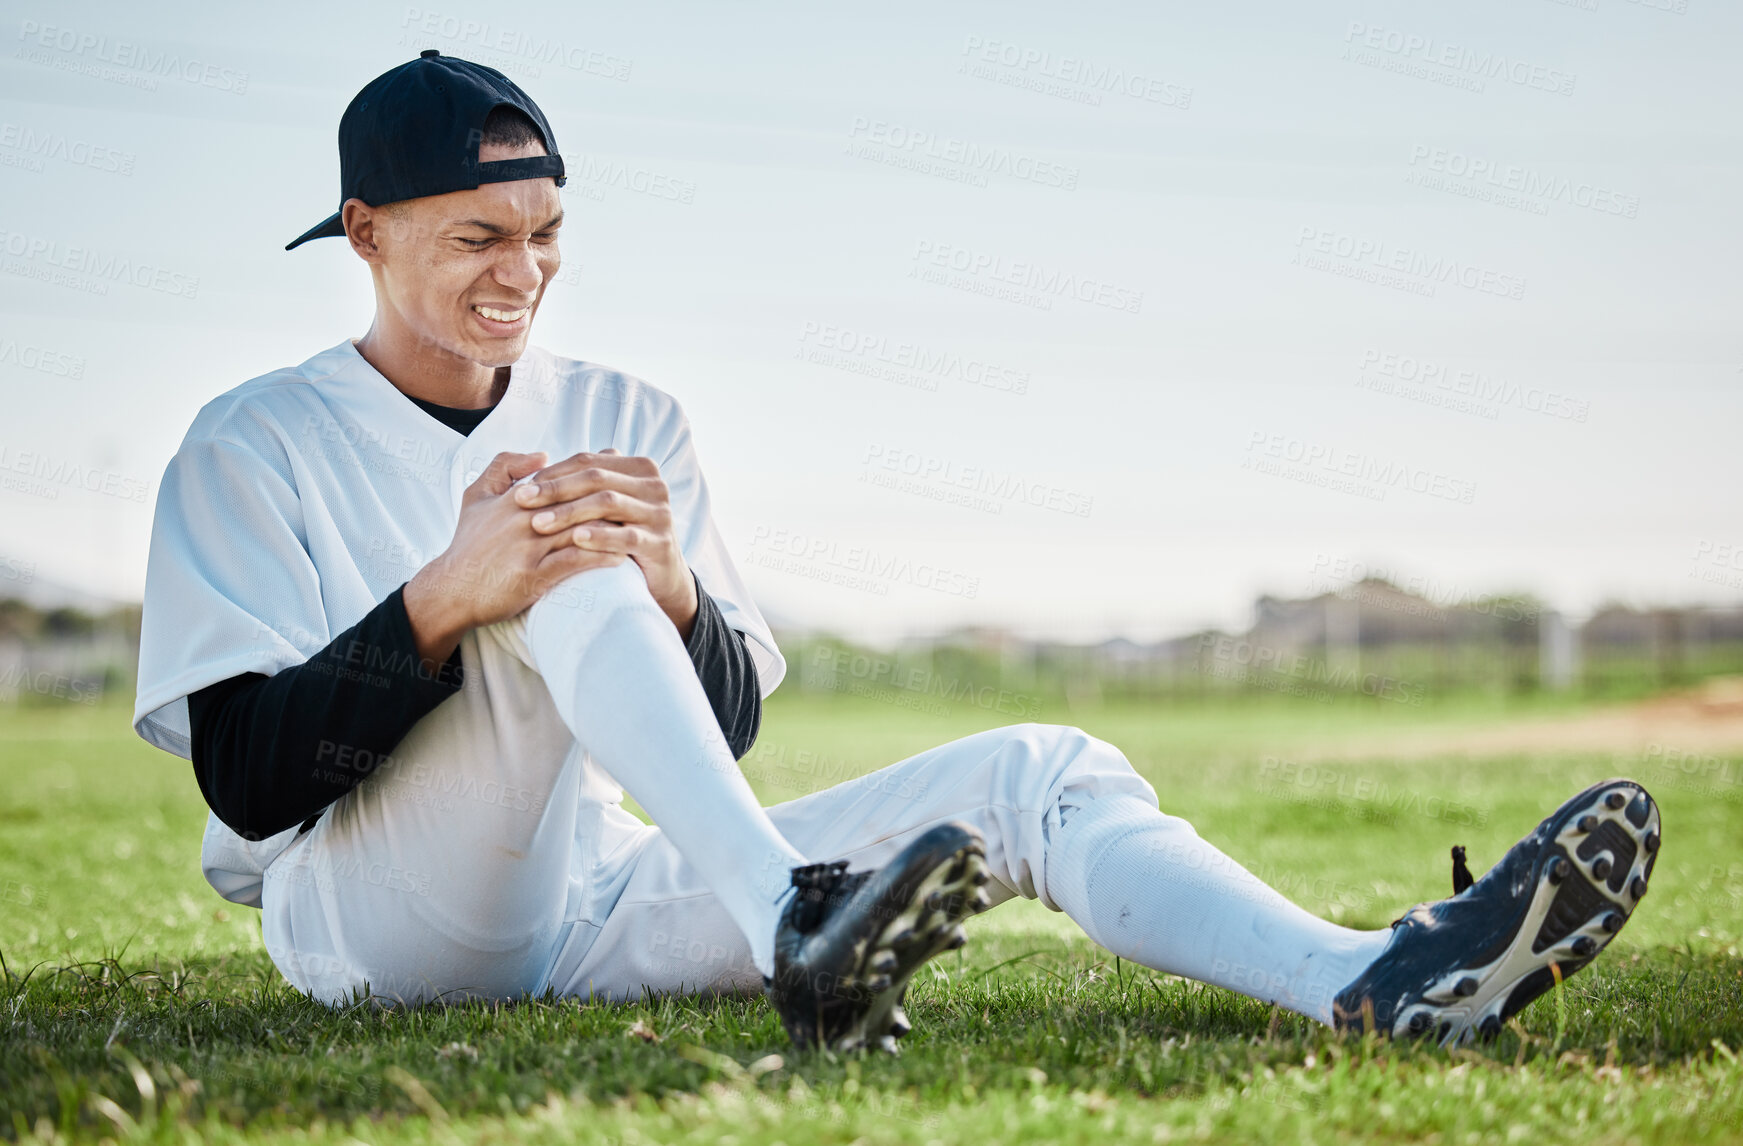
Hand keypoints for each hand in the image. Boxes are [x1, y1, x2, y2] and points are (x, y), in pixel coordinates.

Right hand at [404, 451, 628, 667]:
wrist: (451, 590)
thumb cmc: (468, 543)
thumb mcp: (477, 496)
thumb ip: (504, 467)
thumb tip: (543, 455)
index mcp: (515, 498)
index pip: (562, 479)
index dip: (593, 476)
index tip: (620, 475)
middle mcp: (523, 519)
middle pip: (577, 502)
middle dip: (610, 499)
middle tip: (639, 500)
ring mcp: (527, 548)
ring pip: (579, 530)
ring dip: (611, 528)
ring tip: (638, 527)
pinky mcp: (531, 577)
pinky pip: (572, 563)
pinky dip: (598, 558)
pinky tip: (621, 556)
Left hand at [511, 449, 699, 639]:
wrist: (659, 577)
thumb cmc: (621, 535)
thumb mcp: (605, 504)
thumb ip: (583, 480)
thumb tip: (538, 458)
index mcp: (639, 468)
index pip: (589, 461)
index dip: (553, 473)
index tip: (521, 488)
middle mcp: (653, 485)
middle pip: (597, 479)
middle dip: (555, 490)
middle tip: (521, 500)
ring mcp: (660, 513)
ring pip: (608, 503)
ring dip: (569, 512)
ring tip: (538, 523)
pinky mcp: (661, 543)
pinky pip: (626, 536)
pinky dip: (599, 537)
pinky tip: (574, 540)